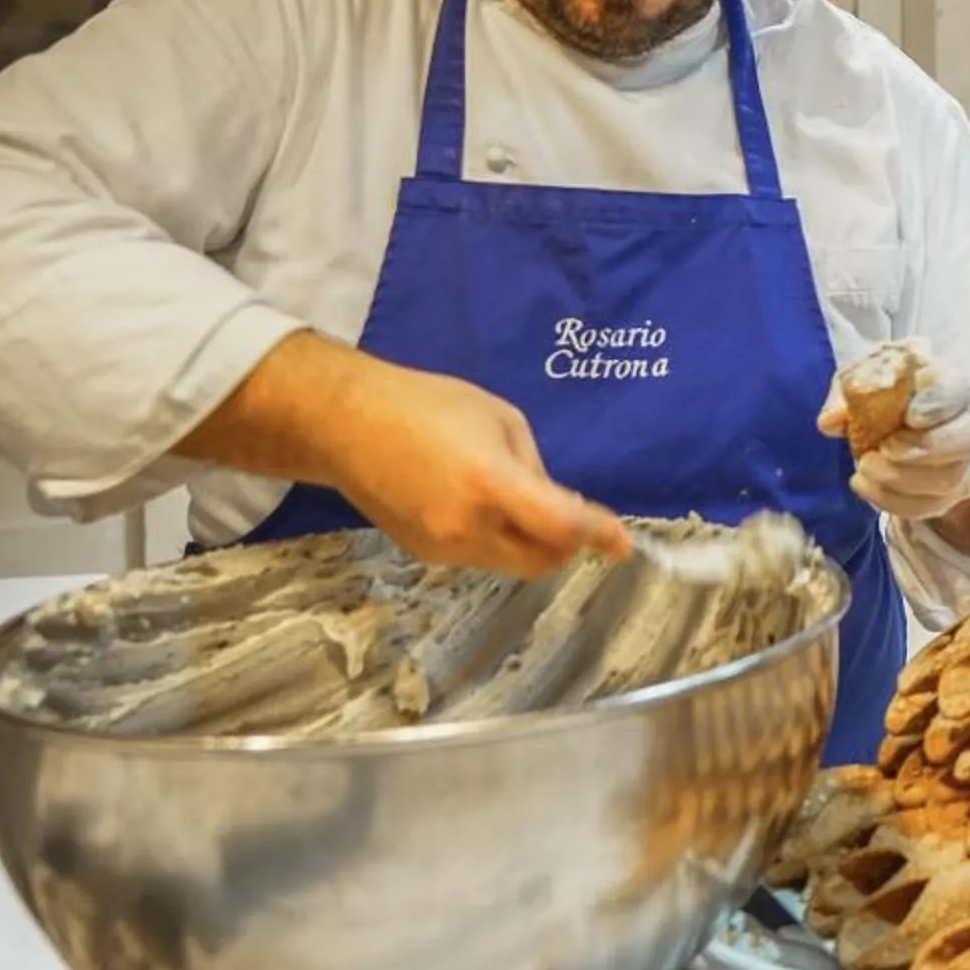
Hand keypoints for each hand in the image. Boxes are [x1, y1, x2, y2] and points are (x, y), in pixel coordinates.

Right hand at [328, 359, 627, 576]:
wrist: (346, 425)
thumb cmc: (429, 405)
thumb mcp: (501, 420)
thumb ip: (534, 469)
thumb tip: (557, 507)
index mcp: (490, 484)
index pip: (560, 527)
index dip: (598, 536)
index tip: (622, 544)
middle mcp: (466, 526)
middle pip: (540, 561)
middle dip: (567, 546)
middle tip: (576, 520)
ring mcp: (441, 548)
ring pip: (510, 564)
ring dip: (532, 544)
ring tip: (523, 503)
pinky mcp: (423, 555)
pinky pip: (480, 558)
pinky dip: (499, 541)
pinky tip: (486, 508)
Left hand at [817, 358, 969, 521]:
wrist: (910, 421)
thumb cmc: (891, 392)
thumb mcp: (867, 377)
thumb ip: (848, 392)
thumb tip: (830, 422)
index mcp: (948, 385)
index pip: (954, 392)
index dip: (936, 405)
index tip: (910, 415)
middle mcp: (966, 423)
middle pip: (965, 440)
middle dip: (923, 448)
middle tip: (883, 448)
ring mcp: (962, 463)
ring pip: (947, 480)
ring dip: (901, 479)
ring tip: (865, 468)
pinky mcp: (947, 495)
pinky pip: (928, 506)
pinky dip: (892, 500)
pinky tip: (864, 485)